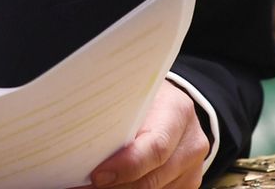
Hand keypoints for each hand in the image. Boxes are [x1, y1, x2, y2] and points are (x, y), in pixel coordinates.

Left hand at [79, 81, 209, 188]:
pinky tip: (115, 184)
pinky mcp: (188, 183)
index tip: (97, 175)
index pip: (155, 147)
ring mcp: (192, 167)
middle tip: (85, 185)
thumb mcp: (132, 95)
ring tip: (93, 184)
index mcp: (177, 111)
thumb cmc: (144, 98)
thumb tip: (81, 138)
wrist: (171, 106)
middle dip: (115, 186)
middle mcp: (191, 142)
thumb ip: (116, 114)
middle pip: (151, 178)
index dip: (126, 165)